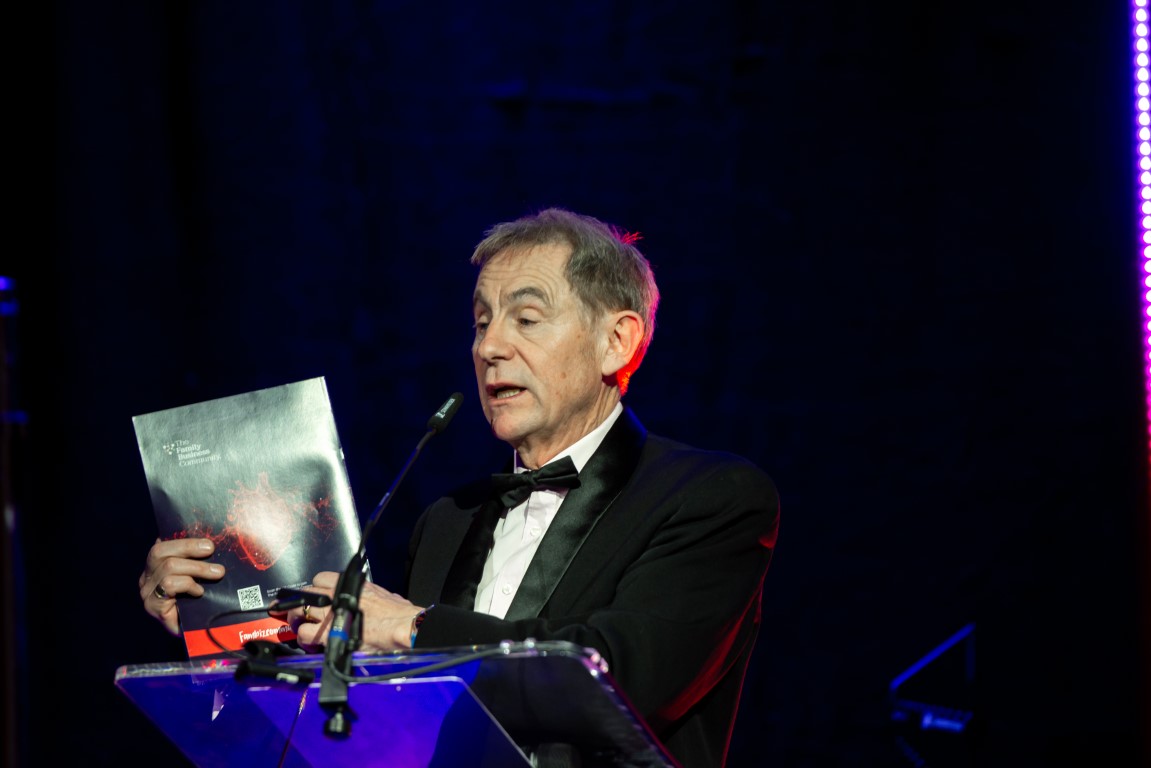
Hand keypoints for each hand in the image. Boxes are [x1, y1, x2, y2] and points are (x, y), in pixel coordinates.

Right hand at [138, 537, 223, 634]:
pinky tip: (200, 592)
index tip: (208, 544)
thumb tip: (212, 541)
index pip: (161, 545)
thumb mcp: (198, 576)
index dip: (184, 541)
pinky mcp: (153, 607)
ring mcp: (148, 593)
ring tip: (216, 574)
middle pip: (160, 552)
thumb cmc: (200, 601)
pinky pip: (169, 586)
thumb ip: (197, 559)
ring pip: (168, 568)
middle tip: (212, 552)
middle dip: (190, 550)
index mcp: (155, 567)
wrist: (196, 634)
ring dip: (197, 568)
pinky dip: (187, 584)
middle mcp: (147, 578)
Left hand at [277, 571, 423, 651]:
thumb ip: (370, 595)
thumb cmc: (398, 614)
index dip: (315, 588)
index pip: (322, 578)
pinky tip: (309, 644)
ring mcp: (330, 613)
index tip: (314, 596)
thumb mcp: (384, 595)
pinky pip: (305, 633)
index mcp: (352, 585)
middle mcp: (337, 595)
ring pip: (300, 611)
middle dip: (299, 602)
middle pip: (306, 592)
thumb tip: (372, 600)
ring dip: (297, 620)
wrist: (400, 627)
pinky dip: (304, 639)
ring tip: (300, 628)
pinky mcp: (327, 633)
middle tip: (298, 612)